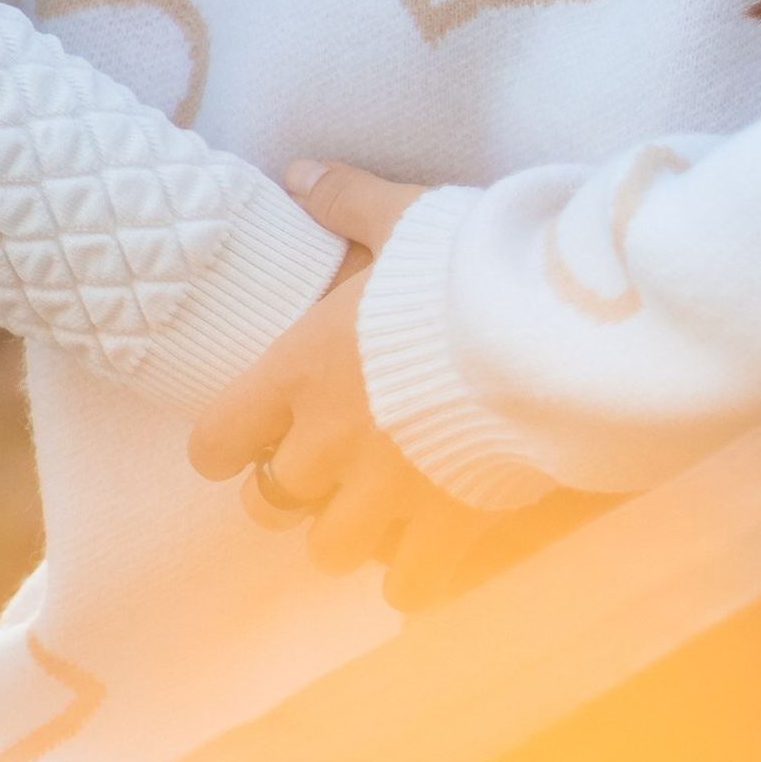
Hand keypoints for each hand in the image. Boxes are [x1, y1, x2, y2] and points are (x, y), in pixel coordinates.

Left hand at [190, 162, 555, 610]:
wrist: (544, 332)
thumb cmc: (463, 267)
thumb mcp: (402, 216)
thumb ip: (345, 199)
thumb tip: (298, 173)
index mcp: (301, 370)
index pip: (216, 441)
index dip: (227, 443)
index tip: (249, 434)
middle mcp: (329, 442)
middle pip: (271, 503)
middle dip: (293, 487)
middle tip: (329, 461)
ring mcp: (385, 495)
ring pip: (331, 550)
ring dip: (349, 531)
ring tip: (379, 504)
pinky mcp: (445, 530)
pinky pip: (409, 588)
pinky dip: (415, 578)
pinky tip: (431, 550)